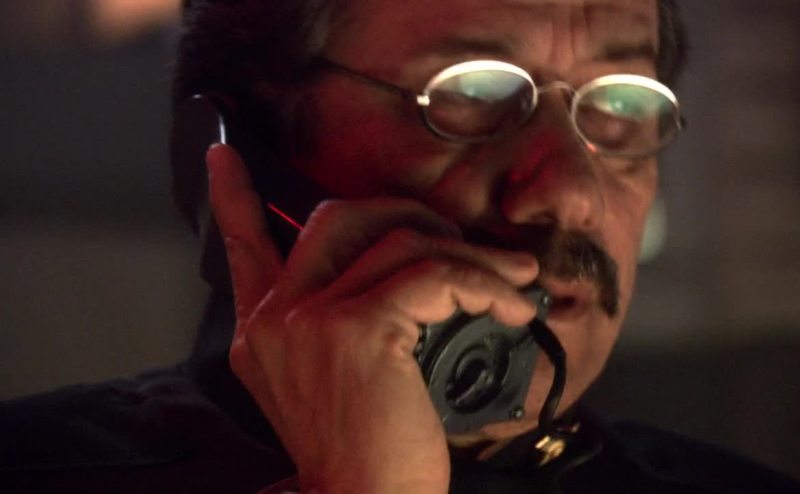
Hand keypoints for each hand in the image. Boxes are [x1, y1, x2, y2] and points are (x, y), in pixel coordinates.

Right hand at [207, 144, 538, 492]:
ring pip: (399, 240)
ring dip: (468, 255)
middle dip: (406, 214)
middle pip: (337, 218)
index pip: (241, 246)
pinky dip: (485, 284)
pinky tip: (512, 308)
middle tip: (454, 238)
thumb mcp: (330, 387)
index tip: (224, 155)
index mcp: (263, 330)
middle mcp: (277, 316)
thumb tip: (399, 285)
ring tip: (511, 279)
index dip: (233, 197)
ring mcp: (313, 318)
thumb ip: (337, 329)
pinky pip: (436, 276)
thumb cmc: (365, 453)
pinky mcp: (361, 328)